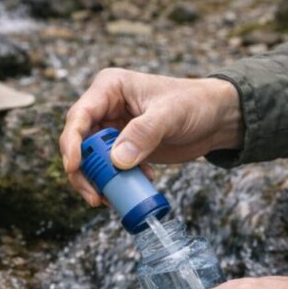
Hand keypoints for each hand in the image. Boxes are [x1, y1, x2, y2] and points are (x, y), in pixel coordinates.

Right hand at [59, 68, 242, 205]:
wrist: (216, 118)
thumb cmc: (195, 104)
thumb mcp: (170, 115)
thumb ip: (143, 134)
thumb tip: (116, 161)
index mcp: (110, 88)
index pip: (79, 116)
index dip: (71, 143)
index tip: (74, 166)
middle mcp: (105, 108)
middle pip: (78, 143)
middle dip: (82, 172)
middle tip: (96, 197)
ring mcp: (112, 130)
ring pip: (90, 160)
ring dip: (97, 182)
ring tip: (112, 199)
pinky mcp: (122, 148)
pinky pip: (108, 169)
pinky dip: (117, 182)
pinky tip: (141, 182)